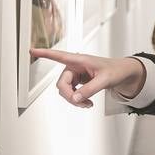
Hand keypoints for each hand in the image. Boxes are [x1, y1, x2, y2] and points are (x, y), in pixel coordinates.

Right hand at [29, 48, 144, 107]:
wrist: (121, 73)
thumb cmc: (115, 70)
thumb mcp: (105, 80)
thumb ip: (90, 89)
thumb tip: (75, 99)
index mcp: (80, 60)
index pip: (59, 56)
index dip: (45, 53)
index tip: (32, 50)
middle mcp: (74, 66)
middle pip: (61, 83)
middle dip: (69, 96)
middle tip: (82, 104)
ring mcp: (75, 75)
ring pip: (65, 91)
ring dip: (74, 100)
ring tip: (88, 104)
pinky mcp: (77, 82)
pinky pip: (70, 94)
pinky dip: (77, 100)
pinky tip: (87, 102)